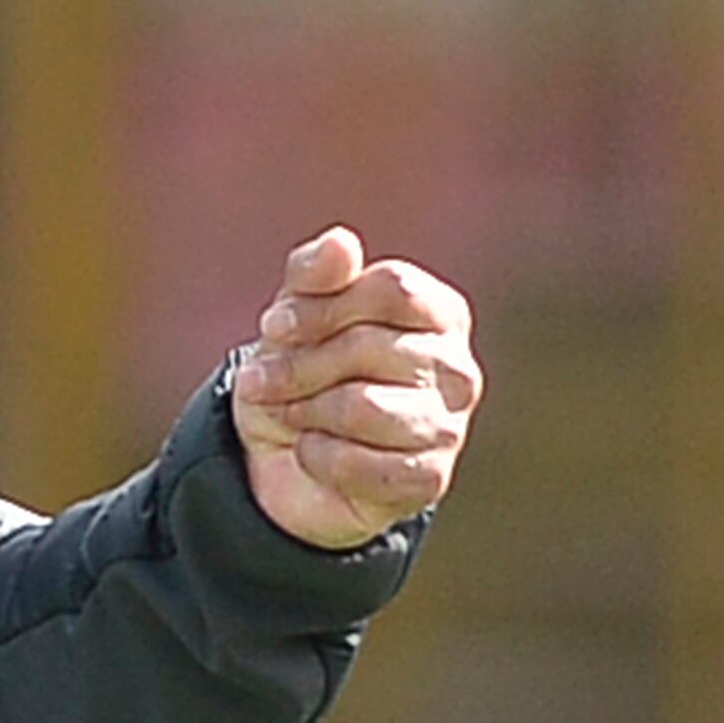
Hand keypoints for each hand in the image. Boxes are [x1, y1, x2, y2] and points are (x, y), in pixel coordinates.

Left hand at [229, 227, 480, 550]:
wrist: (285, 462)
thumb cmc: (303, 374)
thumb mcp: (294, 317)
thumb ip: (315, 274)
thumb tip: (342, 242)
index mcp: (440, 315)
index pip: (392, 288)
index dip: (320, 306)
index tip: (275, 327)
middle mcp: (457, 369)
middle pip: (366, 347)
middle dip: (296, 365)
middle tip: (265, 382)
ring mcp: (450, 427)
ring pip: (360, 406)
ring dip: (303, 411)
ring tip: (291, 414)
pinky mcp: (428, 480)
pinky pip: (354, 463)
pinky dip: (314, 456)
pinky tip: (313, 452)